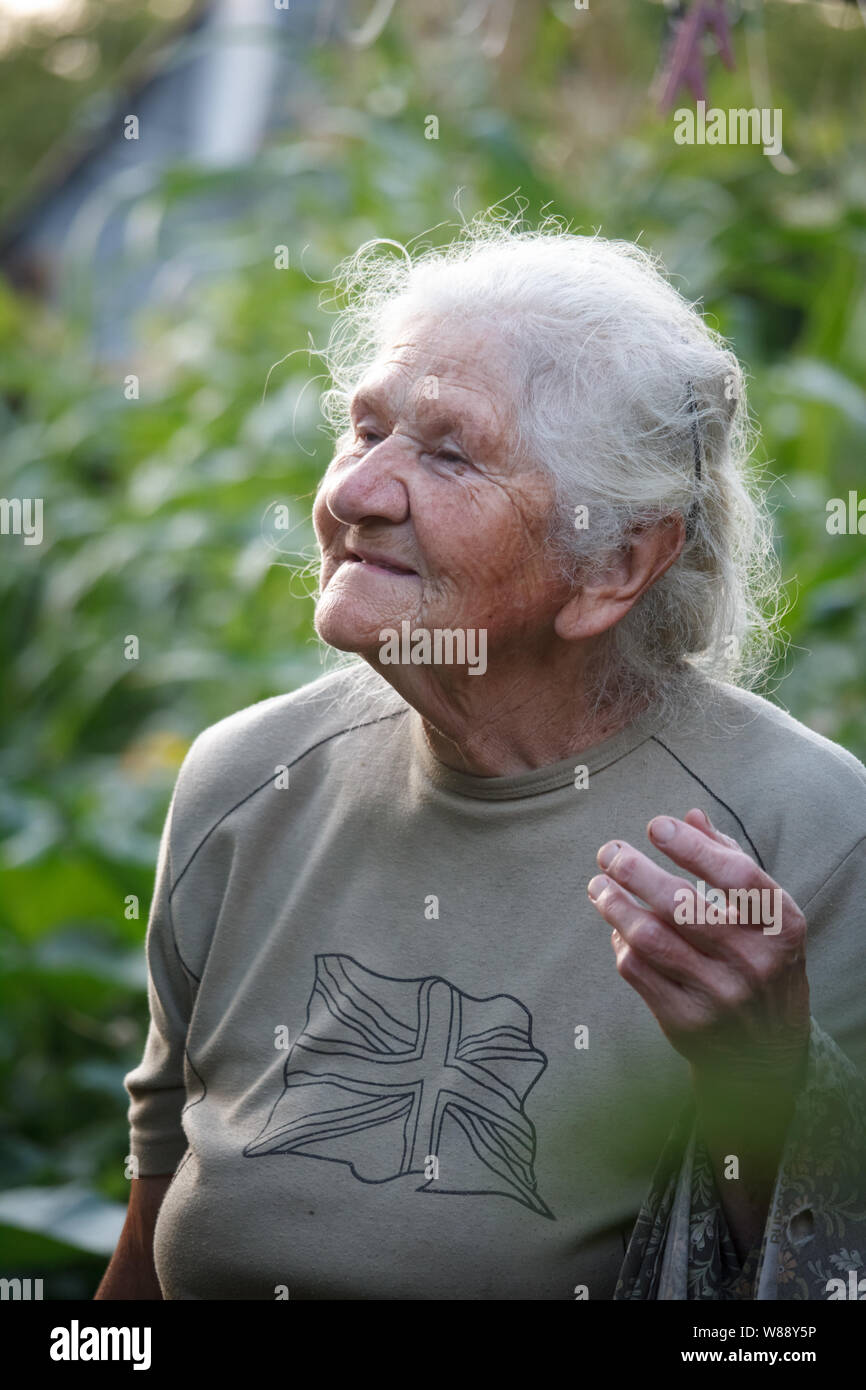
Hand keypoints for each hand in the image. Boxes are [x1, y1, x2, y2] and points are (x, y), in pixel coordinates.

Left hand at [586, 808, 809, 1088]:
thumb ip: (730, 862)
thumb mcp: (766, 916)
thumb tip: (690, 816)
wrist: (768, 1053)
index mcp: (781, 927)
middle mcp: (754, 962)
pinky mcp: (686, 1021)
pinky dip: (620, 942)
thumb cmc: (761, 962)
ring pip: (650, 937)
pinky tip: (616, 926)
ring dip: (615, 905)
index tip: (656, 826)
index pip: (735, 876)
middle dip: (635, 871)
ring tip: (598, 885)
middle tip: (609, 852)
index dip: (693, 846)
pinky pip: (637, 970)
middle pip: (681, 905)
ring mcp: (719, 995)